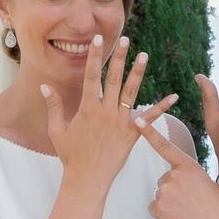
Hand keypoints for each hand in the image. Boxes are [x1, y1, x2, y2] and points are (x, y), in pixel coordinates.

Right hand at [41, 35, 176, 192]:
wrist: (87, 179)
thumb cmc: (70, 156)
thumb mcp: (57, 130)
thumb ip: (53, 106)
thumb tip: (44, 86)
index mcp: (87, 109)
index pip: (91, 76)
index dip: (94, 56)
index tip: (98, 39)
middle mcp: (106, 112)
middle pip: (114, 79)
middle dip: (119, 58)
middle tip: (126, 39)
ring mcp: (121, 122)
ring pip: (132, 92)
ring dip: (138, 72)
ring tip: (144, 55)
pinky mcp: (133, 134)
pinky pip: (150, 118)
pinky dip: (162, 107)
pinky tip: (174, 96)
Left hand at [137, 120, 218, 218]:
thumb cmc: (213, 204)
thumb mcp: (203, 179)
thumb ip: (186, 174)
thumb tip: (172, 179)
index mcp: (188, 165)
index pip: (165, 146)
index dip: (150, 132)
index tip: (138, 120)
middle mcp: (175, 175)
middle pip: (164, 179)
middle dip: (173, 189)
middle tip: (190, 199)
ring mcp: (165, 190)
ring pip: (160, 194)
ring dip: (169, 202)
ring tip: (186, 208)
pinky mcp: (159, 206)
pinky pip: (154, 207)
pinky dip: (163, 213)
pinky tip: (177, 216)